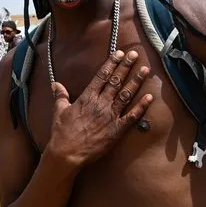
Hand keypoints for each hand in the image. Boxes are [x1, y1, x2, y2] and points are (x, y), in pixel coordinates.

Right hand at [45, 50, 152, 169]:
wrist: (67, 153)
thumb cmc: (62, 132)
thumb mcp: (59, 110)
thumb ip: (60, 95)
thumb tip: (55, 85)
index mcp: (87, 97)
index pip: (102, 76)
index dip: (111, 63)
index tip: (119, 53)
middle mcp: (101, 103)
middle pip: (116, 81)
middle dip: (126, 67)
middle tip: (135, 55)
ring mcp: (110, 116)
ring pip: (126, 95)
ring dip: (136, 81)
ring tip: (145, 70)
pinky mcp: (117, 130)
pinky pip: (132, 116)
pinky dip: (142, 107)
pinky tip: (150, 97)